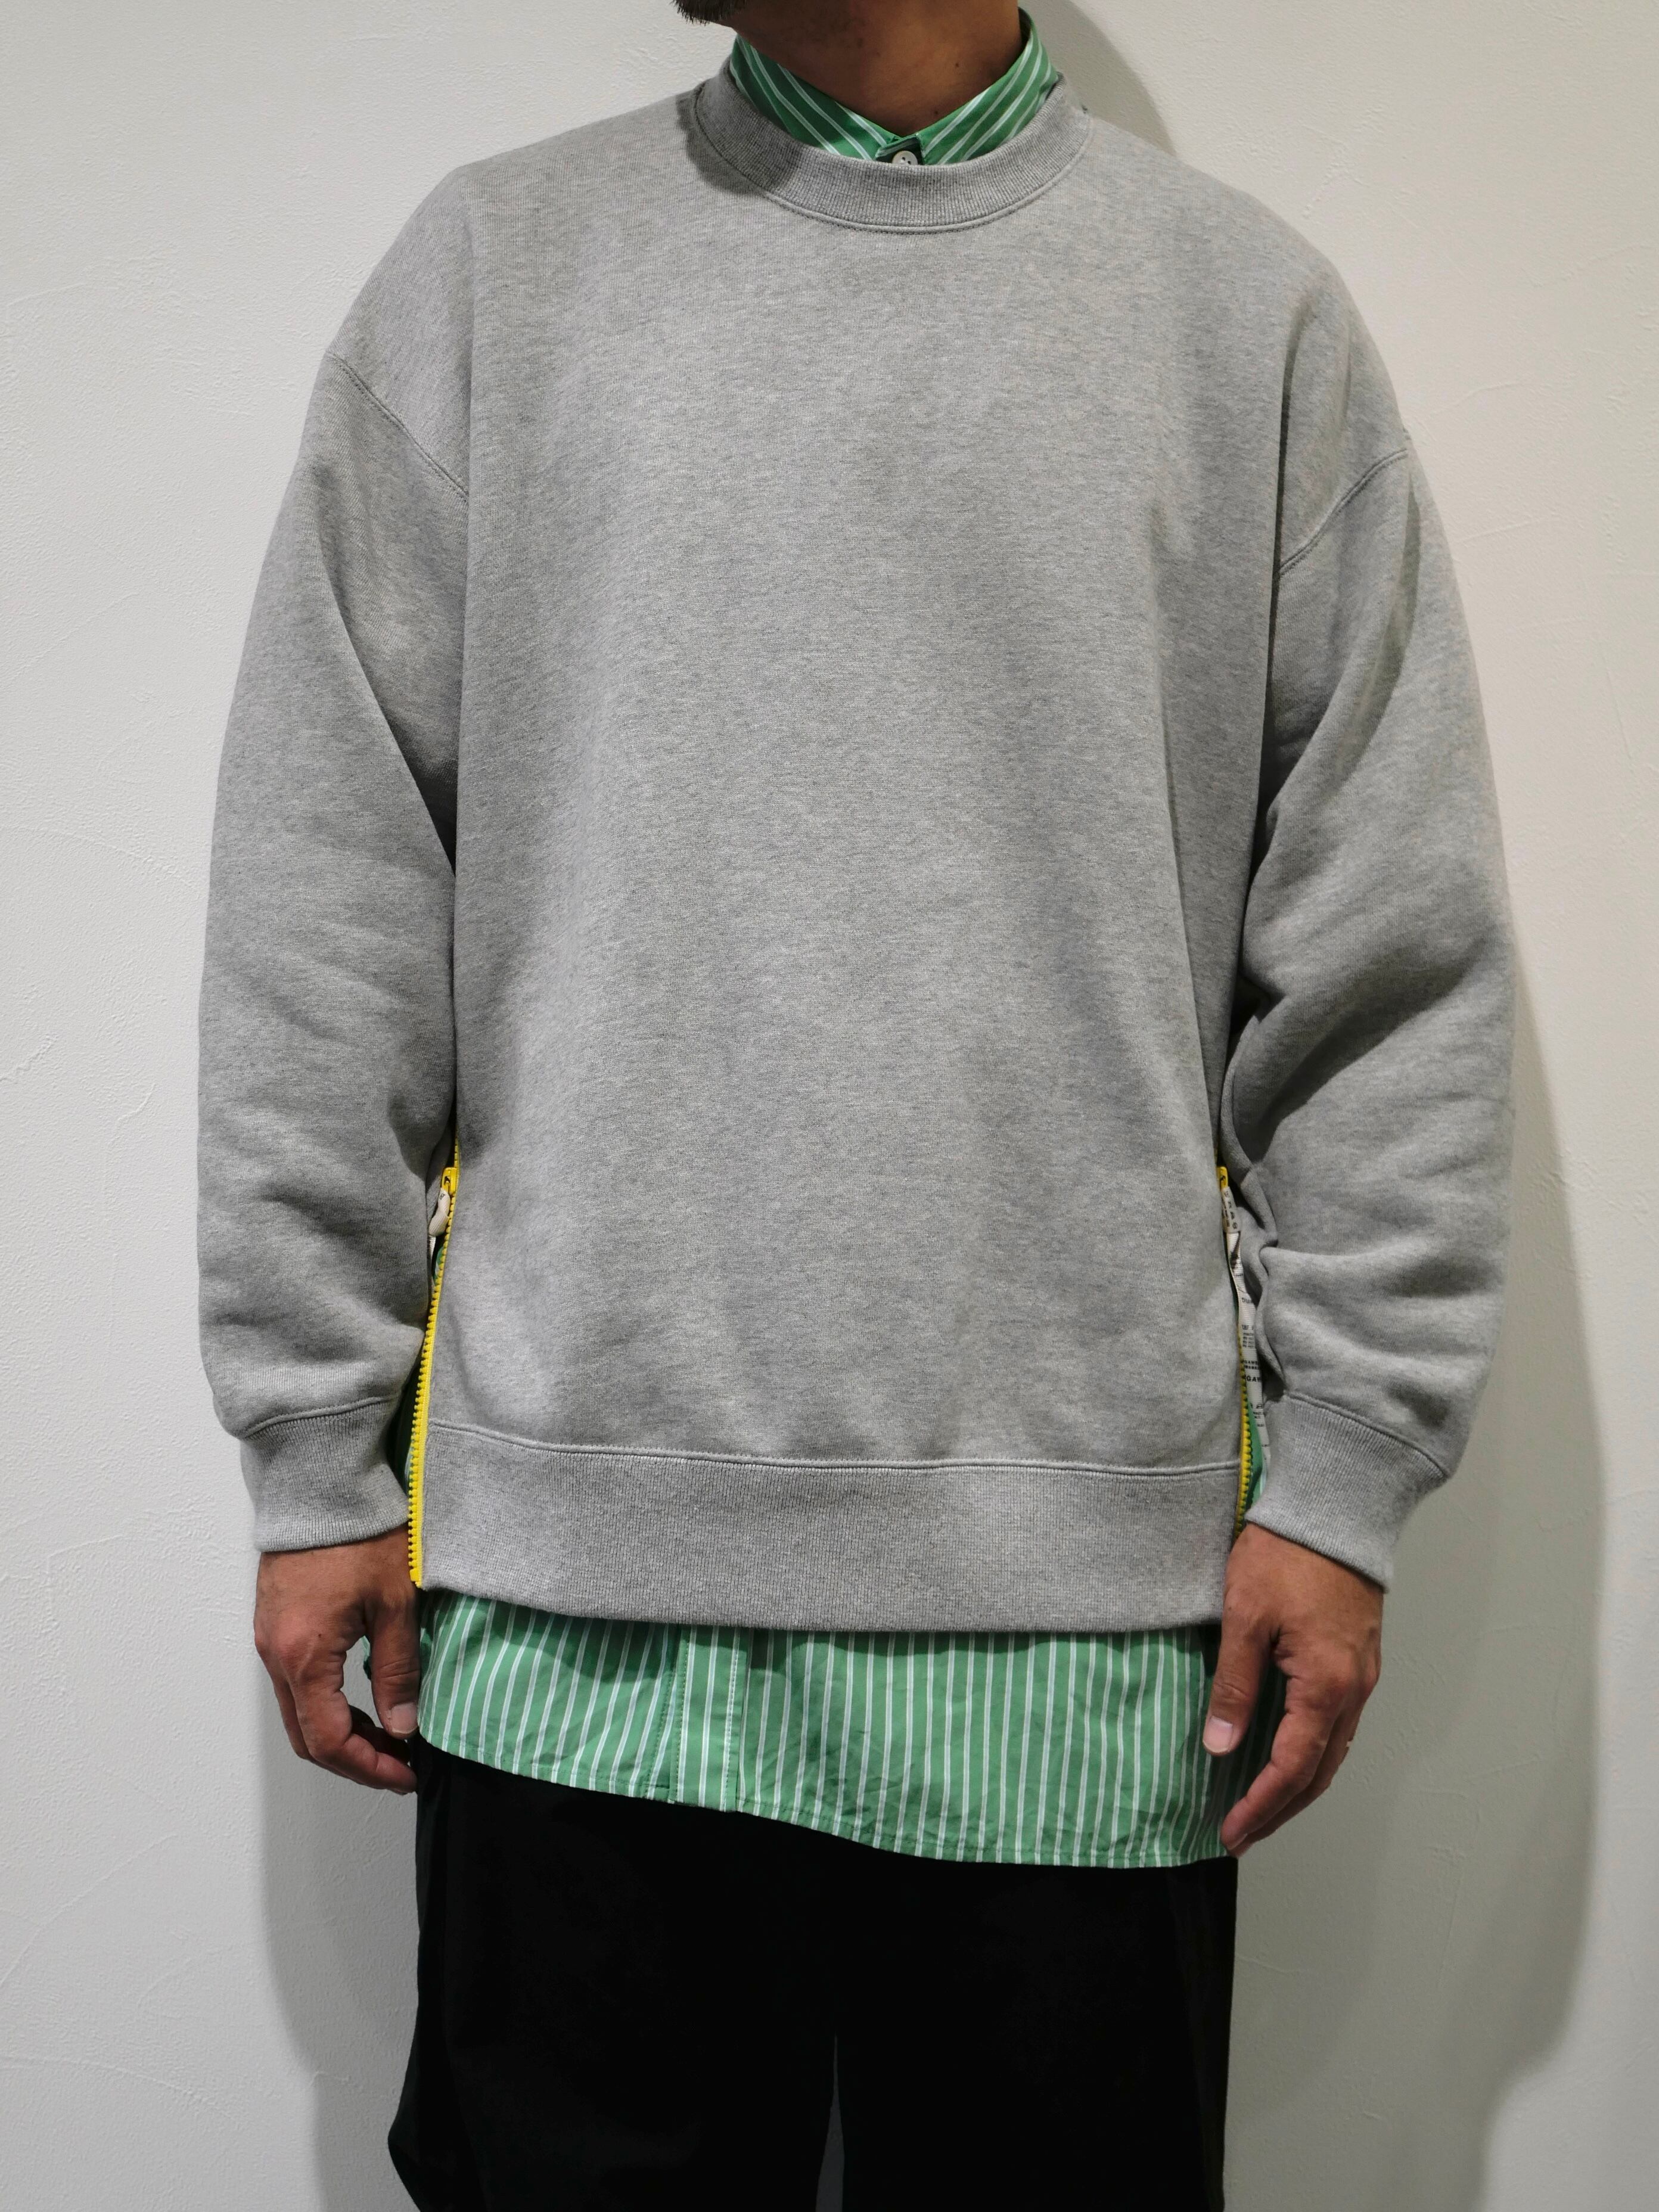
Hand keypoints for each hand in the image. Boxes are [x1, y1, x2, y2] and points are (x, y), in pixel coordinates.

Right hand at [254, 1528, 420, 1792]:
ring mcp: (270, 1639)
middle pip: (306, 1736)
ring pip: (298, 1712)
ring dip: (339, 1733)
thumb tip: (402, 1726)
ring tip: (387, 1737)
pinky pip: (293, 1683)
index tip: (405, 1773)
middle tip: (399, 1764)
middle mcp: (276, 1654)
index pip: (329, 1741)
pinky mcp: (274, 1623)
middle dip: (354, 1760)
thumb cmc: (361, 1534)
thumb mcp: (395, 1605)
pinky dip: (325, 1704)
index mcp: (304, 1656)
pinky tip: (361, 1700)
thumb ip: (398, 1670)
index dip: (369, 1767)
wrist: (322, 1482)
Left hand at [1203, 1523, 1382, 1854]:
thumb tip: (1220, 1746)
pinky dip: (1312, 1751)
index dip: (1260, 1806)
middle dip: (1279, 1809)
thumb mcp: (1245, 1617)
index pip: (1291, 1768)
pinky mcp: (1358, 1658)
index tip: (1230, 1831)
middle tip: (1242, 1833)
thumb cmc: (1286, 1555)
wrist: (1334, 1510)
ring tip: (1259, 1804)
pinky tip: (1285, 1752)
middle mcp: (1353, 1690)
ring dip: (1297, 1784)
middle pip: (1319, 1773)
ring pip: (1332, 1750)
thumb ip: (1234, 1685)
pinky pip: (1338, 1723)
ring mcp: (1361, 1675)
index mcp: (1325, 1686)